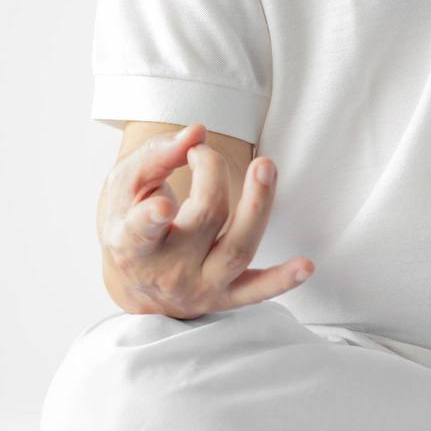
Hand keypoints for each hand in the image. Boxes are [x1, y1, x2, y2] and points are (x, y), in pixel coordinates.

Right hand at [98, 123, 314, 318]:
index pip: (141, 233)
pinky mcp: (227, 297)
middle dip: (211, 176)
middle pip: (204, 220)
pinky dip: (283, 280)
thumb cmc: (128, 225)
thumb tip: (197, 133)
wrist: (136, 284)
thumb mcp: (124, 190)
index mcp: (130, 246)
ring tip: (265, 167)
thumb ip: (155, 157)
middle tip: (201, 152)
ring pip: (238, 249)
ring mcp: (201, 287)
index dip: (152, 220)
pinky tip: (307, 265)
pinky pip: (258, 291)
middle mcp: (168, 272)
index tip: (164, 206)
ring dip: (258, 208)